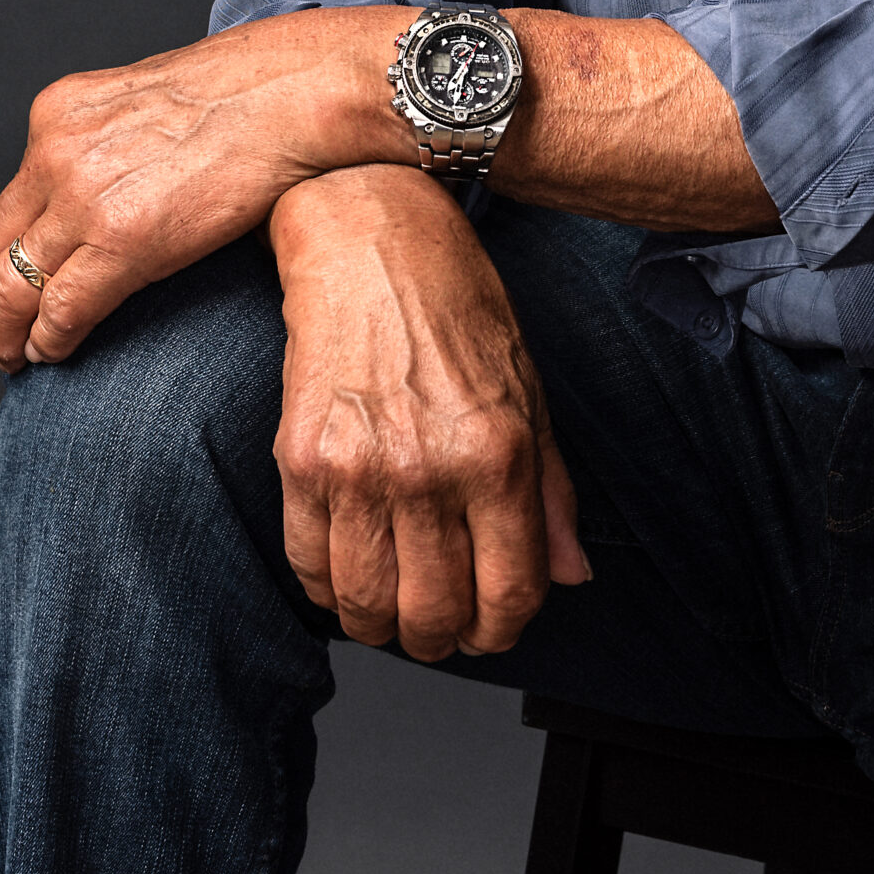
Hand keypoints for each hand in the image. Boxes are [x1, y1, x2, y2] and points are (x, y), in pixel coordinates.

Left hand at [0, 8, 416, 372]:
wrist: (292, 92)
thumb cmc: (249, 91)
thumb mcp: (150, 99)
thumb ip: (113, 141)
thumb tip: (114, 185)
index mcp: (60, 114)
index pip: (6, 204)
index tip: (2, 286)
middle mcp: (57, 151)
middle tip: (0, 335)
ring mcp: (84, 195)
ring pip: (15, 285)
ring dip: (10, 331)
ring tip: (20, 357)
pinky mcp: (122, 238)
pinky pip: (62, 307)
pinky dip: (50, 340)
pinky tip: (56, 354)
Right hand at [270, 166, 591, 657]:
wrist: (368, 235)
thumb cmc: (454, 299)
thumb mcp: (528, 386)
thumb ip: (550, 491)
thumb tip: (571, 575)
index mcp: (499, 453)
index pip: (509, 592)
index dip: (502, 630)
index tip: (493, 629)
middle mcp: (430, 469)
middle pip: (434, 615)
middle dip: (441, 638)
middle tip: (440, 626)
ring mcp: (360, 469)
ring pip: (367, 605)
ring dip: (382, 624)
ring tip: (392, 607)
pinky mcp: (301, 459)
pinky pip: (308, 564)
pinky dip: (327, 587)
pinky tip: (346, 569)